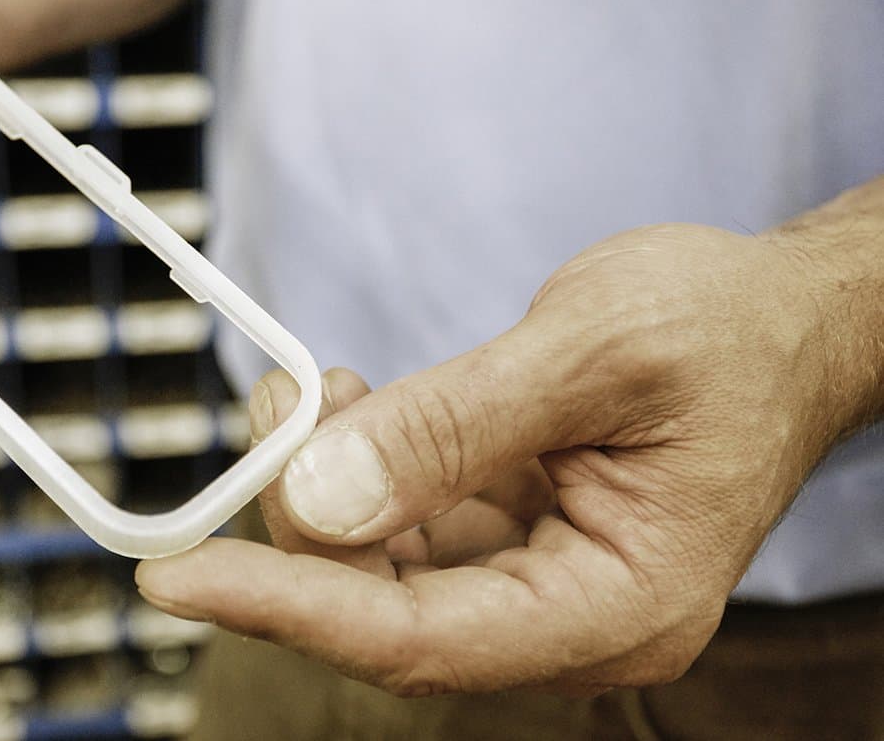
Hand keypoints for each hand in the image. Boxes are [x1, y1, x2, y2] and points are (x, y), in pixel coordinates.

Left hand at [137, 224, 845, 695]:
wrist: (782, 317)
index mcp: (618, 604)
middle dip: (301, 518)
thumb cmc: (722, 327)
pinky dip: (363, 468)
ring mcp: (543, 581)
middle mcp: (576, 617)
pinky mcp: (517, 537)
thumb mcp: (589, 352)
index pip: (417, 640)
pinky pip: (410, 524)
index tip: (174, 578)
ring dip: (325, 484)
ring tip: (306, 389)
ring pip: (387, 567)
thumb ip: (452, 429)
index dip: (287, 607)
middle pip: (389, 610)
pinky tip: (348, 404)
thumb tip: (319, 496)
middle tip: (268, 411)